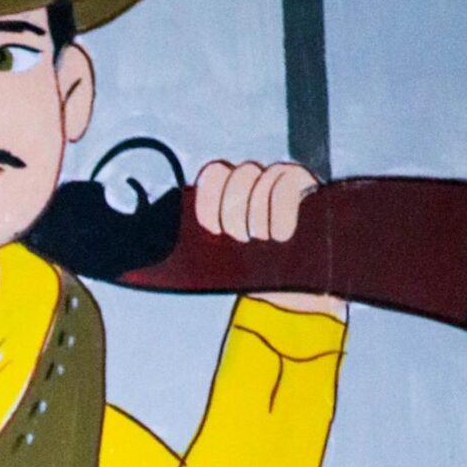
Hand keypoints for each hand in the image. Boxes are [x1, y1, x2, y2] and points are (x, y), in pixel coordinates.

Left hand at [193, 157, 346, 318]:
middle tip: (241, 240)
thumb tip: (160, 262)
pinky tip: (280, 234)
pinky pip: (287, 183)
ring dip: (258, 215)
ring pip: (264, 177)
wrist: (297, 291)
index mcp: (233, 192)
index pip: (214, 174)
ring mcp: (284, 179)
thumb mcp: (223, 262)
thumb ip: (200, 250)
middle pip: (240, 175)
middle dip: (235, 211)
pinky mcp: (307, 187)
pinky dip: (279, 211)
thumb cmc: (257, 276)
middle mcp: (258, 180)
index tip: (212, 230)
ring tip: (264, 240)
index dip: (210, 198)